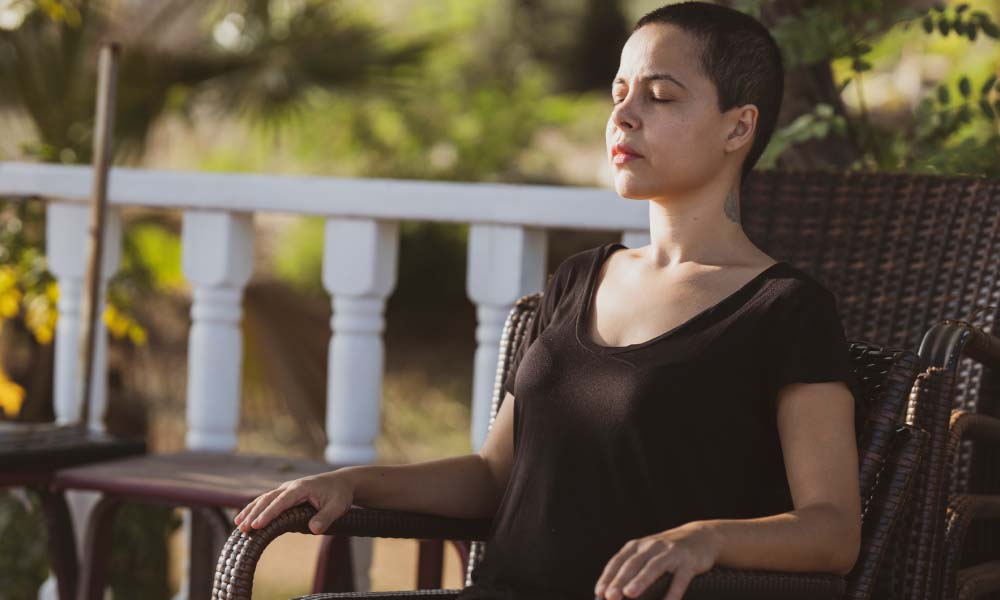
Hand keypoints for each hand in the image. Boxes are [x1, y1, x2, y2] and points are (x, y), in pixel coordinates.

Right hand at [234, 470, 354, 534]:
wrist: (341, 482)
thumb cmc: (340, 495)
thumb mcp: (338, 507)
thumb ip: (326, 517)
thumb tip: (314, 529)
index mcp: (302, 488)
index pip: (282, 501)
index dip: (269, 513)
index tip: (257, 525)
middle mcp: (291, 486)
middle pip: (269, 499)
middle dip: (255, 514)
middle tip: (243, 529)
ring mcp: (286, 489)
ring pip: (264, 499)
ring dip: (251, 511)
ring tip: (239, 525)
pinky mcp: (285, 494)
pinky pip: (267, 500)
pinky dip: (255, 508)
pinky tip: (244, 518)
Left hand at [594, 521, 720, 599]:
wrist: (701, 537)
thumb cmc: (668, 551)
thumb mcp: (648, 553)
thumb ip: (633, 569)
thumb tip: (616, 592)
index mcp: (638, 545)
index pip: (618, 561)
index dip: (608, 576)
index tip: (600, 592)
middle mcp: (652, 546)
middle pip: (633, 564)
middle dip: (620, 580)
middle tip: (610, 596)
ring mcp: (671, 552)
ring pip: (653, 567)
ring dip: (641, 581)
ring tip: (630, 594)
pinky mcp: (688, 561)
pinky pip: (680, 579)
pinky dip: (673, 591)